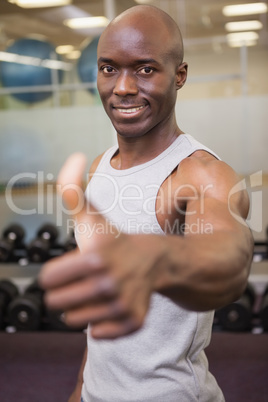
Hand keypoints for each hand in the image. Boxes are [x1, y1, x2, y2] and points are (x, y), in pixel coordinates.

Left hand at [39, 153, 158, 338]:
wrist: (158, 261)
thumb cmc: (117, 240)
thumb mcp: (92, 216)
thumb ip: (73, 189)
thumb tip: (75, 156)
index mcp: (95, 256)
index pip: (47, 279)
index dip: (56, 272)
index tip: (72, 265)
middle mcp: (109, 283)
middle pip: (58, 303)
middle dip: (66, 291)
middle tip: (85, 279)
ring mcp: (123, 305)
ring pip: (75, 320)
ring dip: (82, 306)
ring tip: (99, 290)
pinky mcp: (133, 322)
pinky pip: (97, 334)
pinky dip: (100, 322)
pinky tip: (111, 304)